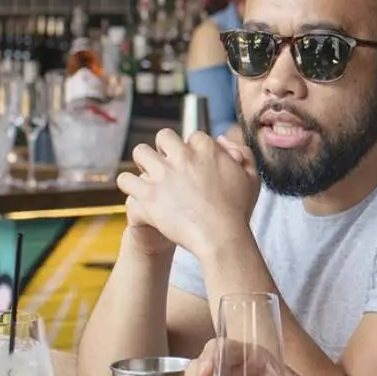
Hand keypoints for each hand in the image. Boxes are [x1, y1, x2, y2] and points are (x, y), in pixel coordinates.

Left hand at [118, 129, 260, 259]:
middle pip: (164, 136)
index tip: (192, 166)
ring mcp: (163, 174)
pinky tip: (137, 192)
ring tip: (149, 176)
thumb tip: (222, 140)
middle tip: (167, 166)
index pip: (192, 137)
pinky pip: (126, 179)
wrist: (222, 238)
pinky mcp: (149, 194)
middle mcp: (183, 156)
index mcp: (207, 149)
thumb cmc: (238, 211)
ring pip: (140, 152)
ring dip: (144, 161)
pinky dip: (129, 185)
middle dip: (164, 149)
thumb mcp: (250, 178)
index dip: (192, 151)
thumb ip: (241, 153)